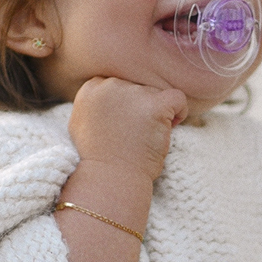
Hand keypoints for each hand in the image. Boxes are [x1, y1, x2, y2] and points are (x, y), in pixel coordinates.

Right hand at [68, 76, 187, 185]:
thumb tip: (106, 94)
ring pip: (155, 93)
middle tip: (136, 134)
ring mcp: (134, 94)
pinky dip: (180, 111)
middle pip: (137, 87)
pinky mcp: (155, 105)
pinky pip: (177, 99)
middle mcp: (111, 85)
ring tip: (146, 138)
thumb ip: (94, 103)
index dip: (125, 104)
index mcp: (91, 89)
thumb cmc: (98, 158)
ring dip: (156, 113)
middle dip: (140, 108)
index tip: (124, 125)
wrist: (111, 178)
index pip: (117, 83)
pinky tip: (172, 127)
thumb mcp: (81, 124)